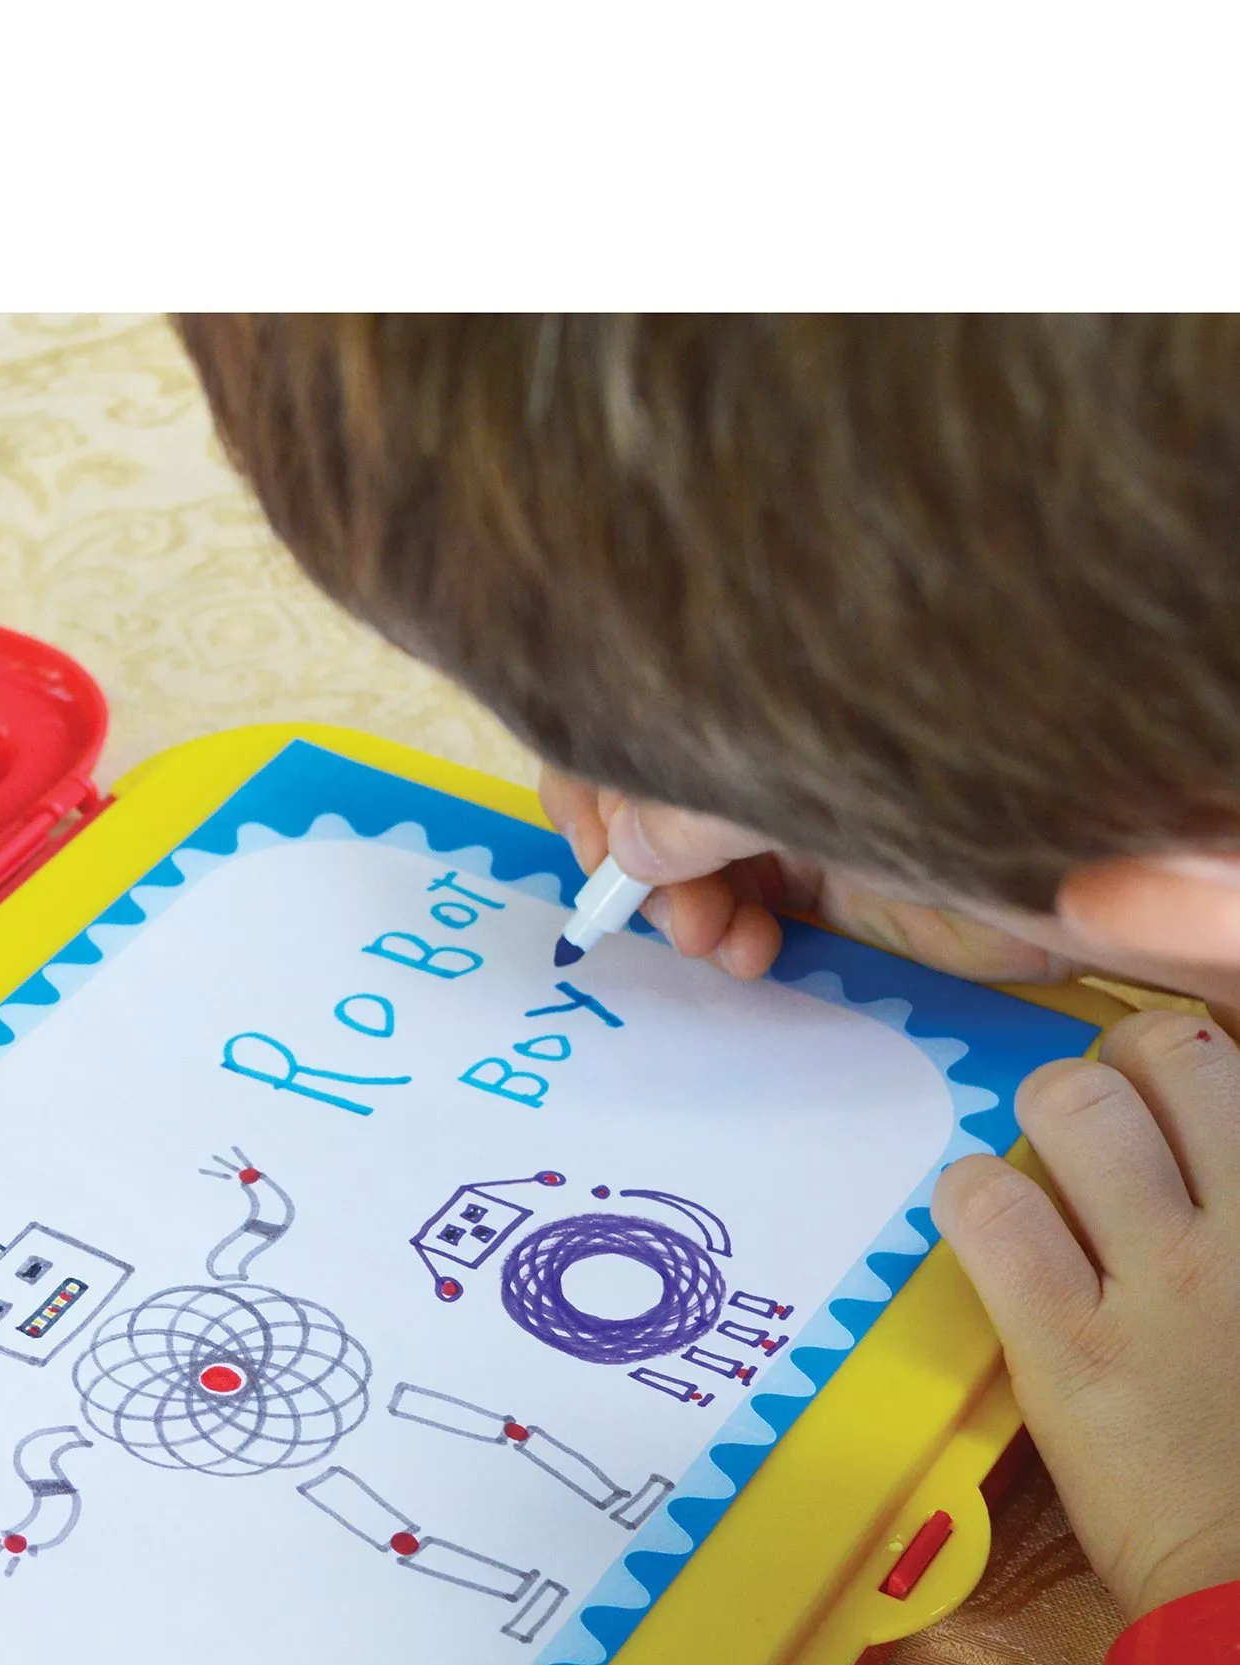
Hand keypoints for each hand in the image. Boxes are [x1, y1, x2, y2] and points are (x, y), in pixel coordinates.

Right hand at [539, 766, 1076, 984]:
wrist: (1102, 840)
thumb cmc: (959, 765)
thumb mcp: (807, 780)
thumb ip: (708, 805)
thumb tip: (625, 844)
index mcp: (756, 683)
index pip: (629, 713)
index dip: (593, 781)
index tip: (597, 849)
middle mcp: (766, 740)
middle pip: (644, 789)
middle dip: (633, 856)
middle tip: (665, 908)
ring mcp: (796, 807)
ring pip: (681, 860)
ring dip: (677, 906)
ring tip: (713, 938)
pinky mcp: (831, 879)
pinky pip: (738, 909)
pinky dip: (723, 934)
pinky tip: (745, 950)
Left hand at [934, 1011, 1239, 1622]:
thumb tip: (1210, 1190)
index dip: (1213, 1066)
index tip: (1197, 1102)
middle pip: (1173, 1050)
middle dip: (1129, 1060)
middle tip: (1115, 1109)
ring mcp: (1163, 1282)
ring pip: (1078, 1101)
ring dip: (1049, 1113)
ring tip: (1048, 1157)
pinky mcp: (1069, 1346)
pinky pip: (992, 1207)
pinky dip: (975, 1194)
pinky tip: (985, 1216)